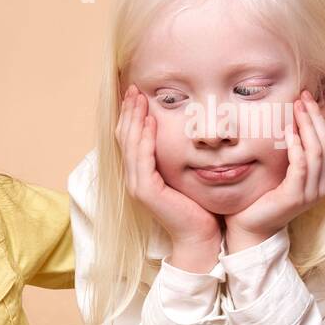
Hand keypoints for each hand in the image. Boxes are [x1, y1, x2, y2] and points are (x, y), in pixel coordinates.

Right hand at [116, 85, 221, 249]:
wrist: (200, 236)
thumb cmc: (197, 206)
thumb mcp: (184, 174)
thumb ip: (176, 155)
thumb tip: (181, 129)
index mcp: (140, 174)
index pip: (129, 138)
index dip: (130, 114)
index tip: (136, 93)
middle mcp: (133, 178)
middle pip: (124, 137)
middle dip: (129, 111)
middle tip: (133, 88)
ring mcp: (137, 185)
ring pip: (130, 145)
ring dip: (134, 119)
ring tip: (139, 99)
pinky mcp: (145, 191)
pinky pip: (142, 159)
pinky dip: (145, 139)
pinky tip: (150, 122)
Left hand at [224, 90, 324, 251]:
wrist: (251, 225)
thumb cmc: (266, 194)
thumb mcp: (285, 168)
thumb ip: (295, 148)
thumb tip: (295, 117)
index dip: (323, 118)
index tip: (306, 99)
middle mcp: (324, 185)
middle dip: (315, 116)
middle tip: (301, 98)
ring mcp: (312, 192)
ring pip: (317, 151)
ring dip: (307, 126)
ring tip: (295, 108)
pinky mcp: (296, 196)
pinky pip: (301, 165)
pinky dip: (296, 146)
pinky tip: (288, 132)